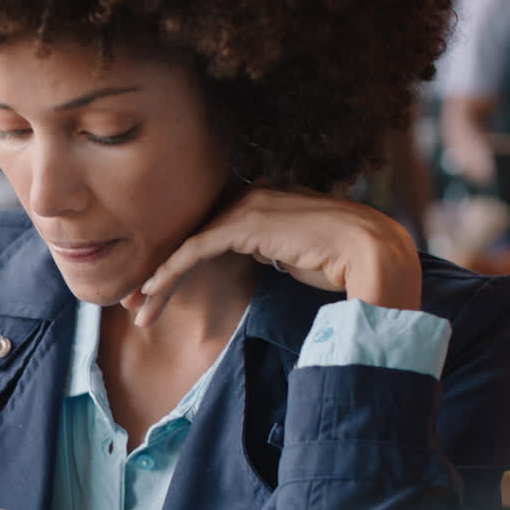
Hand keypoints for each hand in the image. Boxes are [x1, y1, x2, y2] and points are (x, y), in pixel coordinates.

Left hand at [132, 188, 421, 326]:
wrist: (375, 257)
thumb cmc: (344, 264)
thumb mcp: (297, 255)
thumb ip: (273, 250)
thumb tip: (261, 257)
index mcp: (264, 203)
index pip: (209, 233)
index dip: (179, 265)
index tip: (155, 295)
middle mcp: (252, 197)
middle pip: (192, 238)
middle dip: (159, 274)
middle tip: (133, 304)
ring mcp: (248, 207)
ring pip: (188, 245)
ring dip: (158, 280)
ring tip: (137, 311)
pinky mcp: (245, 223)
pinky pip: (195, 248)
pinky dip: (170, 271)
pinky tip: (151, 291)